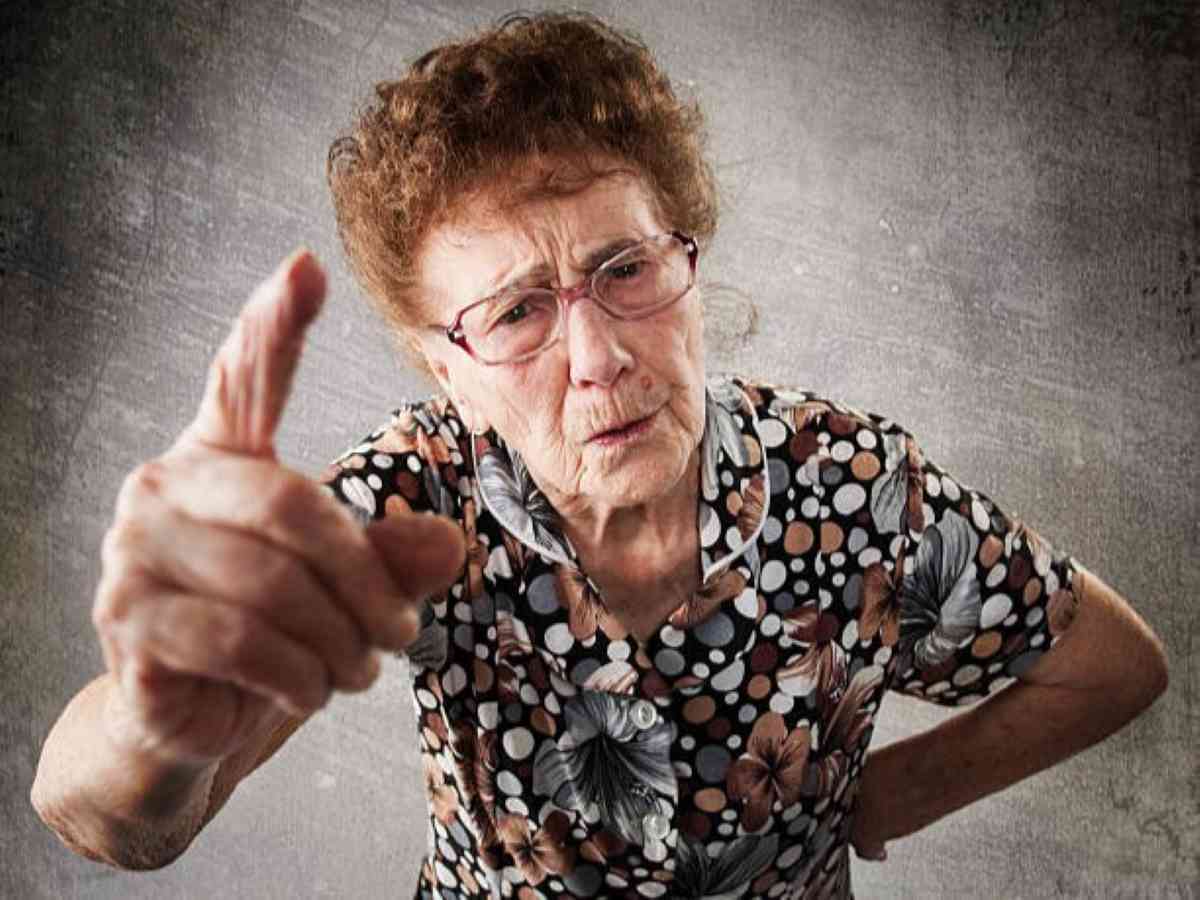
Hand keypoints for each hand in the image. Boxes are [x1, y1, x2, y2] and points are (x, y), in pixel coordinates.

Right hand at [92, 249, 464, 766]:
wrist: (183, 723)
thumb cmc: (267, 636)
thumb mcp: (340, 591)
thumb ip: (389, 557)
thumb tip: (447, 546)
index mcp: (219, 458)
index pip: (242, 377)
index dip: (271, 324)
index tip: (306, 266)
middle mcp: (162, 487)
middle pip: (294, 508)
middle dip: (367, 583)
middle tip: (402, 636)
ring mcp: (133, 553)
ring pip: (273, 583)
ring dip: (341, 642)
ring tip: (361, 671)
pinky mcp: (127, 624)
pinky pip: (239, 640)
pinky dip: (297, 675)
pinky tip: (311, 691)